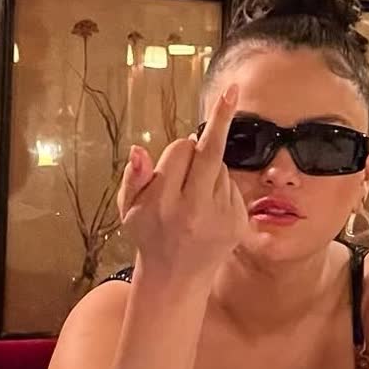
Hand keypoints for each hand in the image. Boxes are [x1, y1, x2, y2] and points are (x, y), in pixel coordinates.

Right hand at [116, 85, 247, 282]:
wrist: (177, 278)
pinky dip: (220, 188)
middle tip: (231, 90)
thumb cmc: (149, 236)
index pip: (180, 151)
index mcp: (165, 202)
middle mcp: (195, 209)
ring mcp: (221, 216)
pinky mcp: (239, 222)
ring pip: (221, 168)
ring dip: (209, 172)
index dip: (178, 150)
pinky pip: (231, 186)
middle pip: (210, 151)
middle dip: (220, 119)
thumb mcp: (129, 210)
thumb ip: (134, 178)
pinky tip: (208, 208)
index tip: (186, 141)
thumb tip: (137, 150)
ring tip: (193, 199)